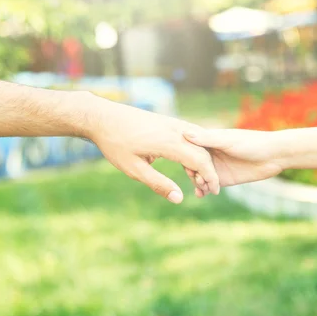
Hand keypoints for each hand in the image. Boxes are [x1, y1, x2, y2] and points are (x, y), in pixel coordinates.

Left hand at [82, 95, 219, 202]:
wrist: (103, 116)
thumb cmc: (115, 144)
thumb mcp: (134, 169)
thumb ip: (158, 184)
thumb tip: (179, 199)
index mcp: (168, 142)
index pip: (199, 160)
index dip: (210, 177)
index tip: (213, 191)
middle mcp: (175, 129)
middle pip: (202, 151)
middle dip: (209, 170)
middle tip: (209, 189)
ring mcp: (172, 122)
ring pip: (198, 142)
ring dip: (202, 159)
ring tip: (199, 178)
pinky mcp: (168, 121)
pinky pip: (189, 135)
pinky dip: (194, 149)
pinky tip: (189, 162)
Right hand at [183, 129, 283, 195]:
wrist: (274, 155)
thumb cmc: (252, 142)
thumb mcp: (227, 141)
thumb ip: (207, 139)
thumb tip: (185, 133)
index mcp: (209, 141)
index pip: (189, 149)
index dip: (186, 157)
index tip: (187, 164)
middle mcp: (211, 154)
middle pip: (193, 165)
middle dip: (192, 173)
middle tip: (198, 179)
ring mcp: (217, 167)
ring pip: (200, 177)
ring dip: (198, 183)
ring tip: (201, 188)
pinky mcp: (225, 179)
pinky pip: (210, 186)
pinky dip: (204, 190)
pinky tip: (201, 194)